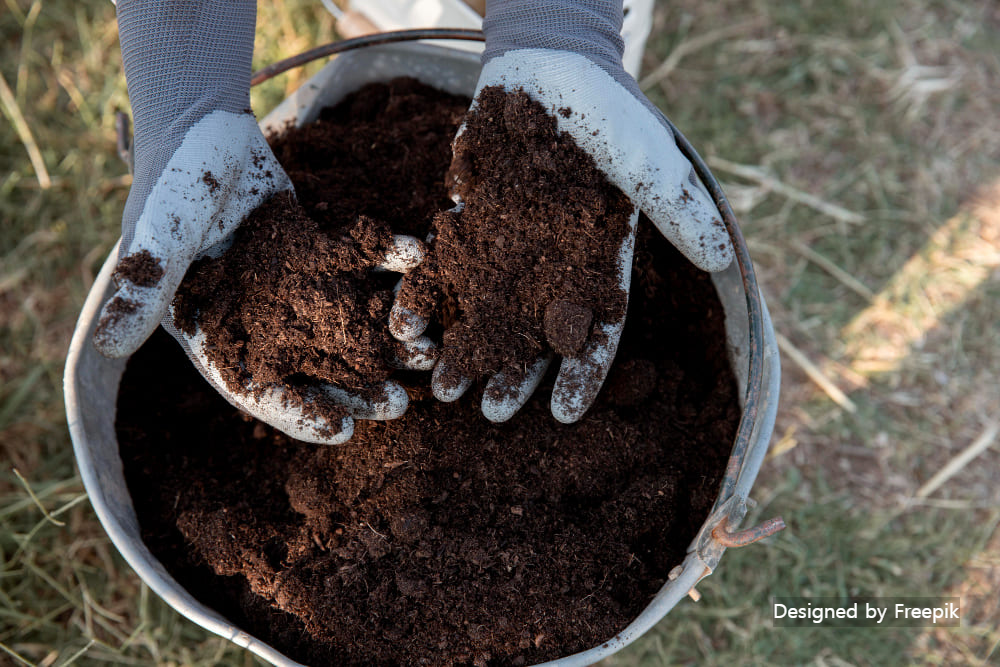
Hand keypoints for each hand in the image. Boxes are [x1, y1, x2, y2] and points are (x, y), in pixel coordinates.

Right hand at [94, 0, 425, 443]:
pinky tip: (422, 264)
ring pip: (346, 324)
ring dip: (386, 338)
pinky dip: (391, 264)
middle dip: (357, 389)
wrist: (202, 125)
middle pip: (313, 369)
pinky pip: (362, 265)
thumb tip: (107, 345)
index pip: (257, 390)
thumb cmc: (172, 184)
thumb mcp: (158, 237)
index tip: (342, 431)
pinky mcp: (321, 250)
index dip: (298, 414)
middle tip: (400, 404)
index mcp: (218, 332)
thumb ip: (144, 287)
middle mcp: (262, 319)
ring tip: (428, 352)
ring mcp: (295, 287)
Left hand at [390, 1, 732, 423]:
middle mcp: (554, 266)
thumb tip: (721, 256)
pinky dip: (429, 293)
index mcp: (599, 264)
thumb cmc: (609, 114)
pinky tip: (408, 325)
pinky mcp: (470, 222)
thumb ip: (678, 209)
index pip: (595, 331)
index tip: (563, 415)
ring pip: (487, 310)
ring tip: (443, 386)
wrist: (551, 68)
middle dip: (514, 374)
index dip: (581, 373)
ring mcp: (510, 246)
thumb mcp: (650, 159)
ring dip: (468, 348)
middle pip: (534, 334)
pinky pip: (447, 266)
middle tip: (488, 412)